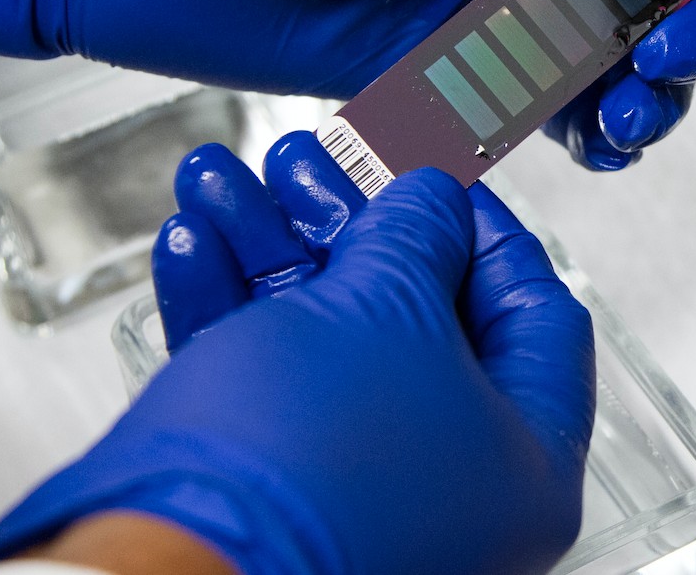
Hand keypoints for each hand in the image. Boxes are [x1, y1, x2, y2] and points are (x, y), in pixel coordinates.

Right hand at [0, 132, 595, 574]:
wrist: (160, 574)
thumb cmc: (304, 466)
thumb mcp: (389, 309)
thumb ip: (420, 235)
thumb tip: (432, 203)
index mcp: (525, 460)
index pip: (535, 317)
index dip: (487, 230)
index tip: (442, 175)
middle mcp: (452, 485)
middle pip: (417, 318)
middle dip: (347, 223)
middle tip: (306, 162)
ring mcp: (359, 491)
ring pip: (325, 339)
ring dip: (267, 247)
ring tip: (218, 179)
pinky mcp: (273, 494)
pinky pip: (264, 382)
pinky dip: (228, 308)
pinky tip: (192, 243)